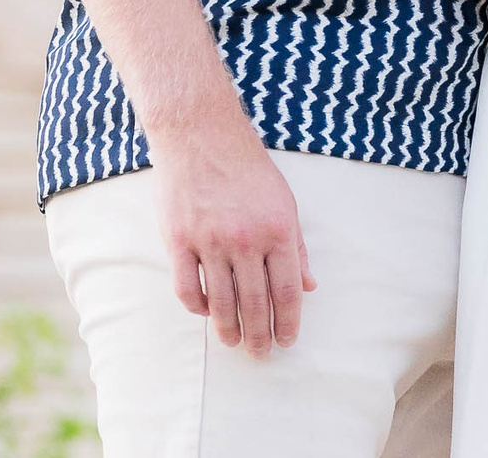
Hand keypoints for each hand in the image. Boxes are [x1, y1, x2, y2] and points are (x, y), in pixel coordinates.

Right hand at [154, 123, 315, 357]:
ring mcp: (210, 241)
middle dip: (260, 335)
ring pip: (221, 302)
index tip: (287, 340)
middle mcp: (246, 239)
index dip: (289, 321)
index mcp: (278, 230)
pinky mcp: (178, 240)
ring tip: (233, 342)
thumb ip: (296, 246)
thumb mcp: (284, 202)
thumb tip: (309, 285)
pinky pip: (187, 288)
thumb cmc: (248, 168)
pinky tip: (206, 312)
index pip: (288, 290)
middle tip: (260, 354)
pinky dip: (197, 307)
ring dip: (228, 329)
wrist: (201, 135)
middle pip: (256, 304)